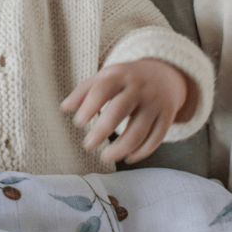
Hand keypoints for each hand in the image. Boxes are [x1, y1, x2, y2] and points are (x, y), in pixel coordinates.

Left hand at [61, 58, 187, 163]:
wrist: (165, 74)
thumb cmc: (126, 79)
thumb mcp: (105, 77)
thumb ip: (84, 91)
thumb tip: (64, 108)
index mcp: (119, 75)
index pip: (101, 90)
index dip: (88, 108)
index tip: (78, 124)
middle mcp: (138, 88)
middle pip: (119, 110)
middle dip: (102, 130)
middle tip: (87, 146)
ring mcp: (154, 103)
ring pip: (139, 130)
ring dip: (121, 147)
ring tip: (105, 157)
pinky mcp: (167, 117)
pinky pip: (156, 138)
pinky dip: (141, 151)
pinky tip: (127, 157)